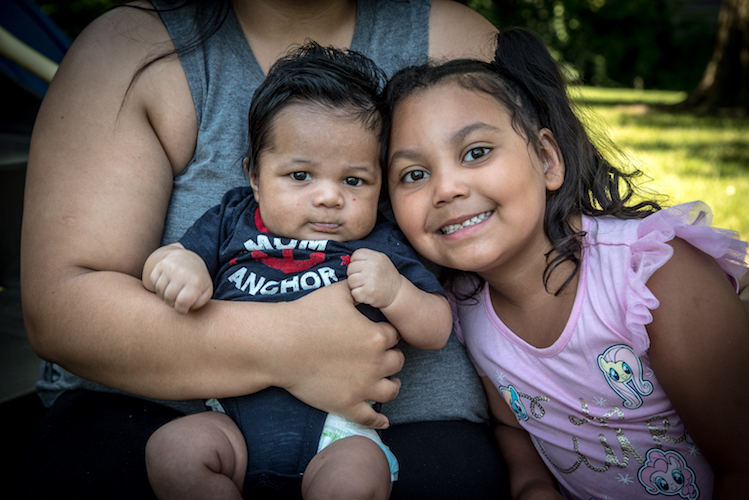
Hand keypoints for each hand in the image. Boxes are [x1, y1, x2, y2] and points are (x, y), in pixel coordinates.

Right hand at [145, 246, 212, 313]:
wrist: (188, 259)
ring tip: (172, 292)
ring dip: (164, 295)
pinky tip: (166, 284)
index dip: (180, 310)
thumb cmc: (198, 280)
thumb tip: (185, 308)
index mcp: (195, 282)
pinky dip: (158, 287)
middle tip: (177, 300)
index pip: (182, 303)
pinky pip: (153, 283)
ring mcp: (170, 268)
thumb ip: (199, 303)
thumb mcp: (206, 291)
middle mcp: (182, 273)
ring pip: (159, 291)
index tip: (183, 308)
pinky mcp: (160, 265)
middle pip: (169, 298)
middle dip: (172, 303)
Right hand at [275, 281, 403, 427]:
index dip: (386, 333)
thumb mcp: (337, 292)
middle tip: (380, 354)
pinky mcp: (347, 405)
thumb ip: (357, 288)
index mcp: (376, 336)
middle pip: (397, 361)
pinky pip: (370, 418)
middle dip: (390, 356)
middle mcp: (375, 364)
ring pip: (391, 390)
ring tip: (388, 382)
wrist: (279, 345)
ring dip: (391, 384)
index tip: (379, 332)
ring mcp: (362, 387)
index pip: (394, 335)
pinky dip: (379, 421)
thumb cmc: (306, 315)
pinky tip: (383, 421)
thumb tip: (366, 281)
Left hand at [346, 248, 402, 308]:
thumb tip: (348, 260)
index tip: (362, 269)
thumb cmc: (386, 276)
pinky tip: (366, 293)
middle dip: (354, 274)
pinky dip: (358, 295)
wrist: (397, 292)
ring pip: (350, 281)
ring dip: (355, 286)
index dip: (356, 263)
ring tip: (365, 286)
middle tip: (363, 279)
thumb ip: (367, 258)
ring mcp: (370, 280)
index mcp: (375, 257)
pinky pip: (354, 293)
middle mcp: (372, 266)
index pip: (355, 255)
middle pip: (350, 268)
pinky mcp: (368, 292)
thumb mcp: (381, 260)